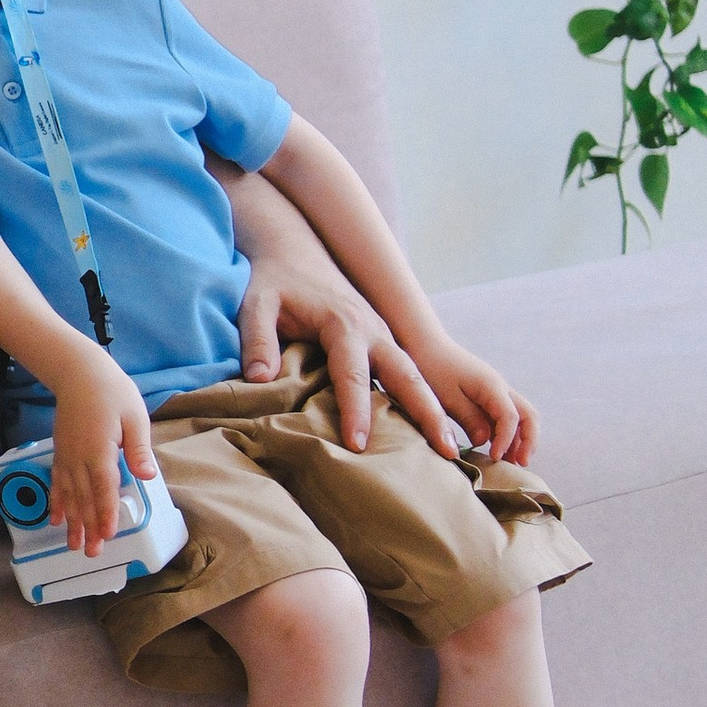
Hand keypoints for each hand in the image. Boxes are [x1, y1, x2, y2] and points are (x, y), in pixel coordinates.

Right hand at [49, 352, 156, 555]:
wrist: (79, 373)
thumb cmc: (112, 392)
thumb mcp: (134, 416)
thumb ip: (138, 449)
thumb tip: (147, 476)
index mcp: (100, 450)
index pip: (104, 488)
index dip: (106, 513)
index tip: (108, 535)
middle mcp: (79, 457)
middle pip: (84, 499)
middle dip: (88, 527)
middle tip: (91, 553)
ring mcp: (67, 456)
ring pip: (69, 496)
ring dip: (72, 522)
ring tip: (73, 546)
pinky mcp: (60, 453)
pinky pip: (57, 483)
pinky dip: (56, 503)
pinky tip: (56, 520)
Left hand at [235, 230, 464, 459]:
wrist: (294, 255)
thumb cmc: (274, 283)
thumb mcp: (256, 304)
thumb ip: (256, 340)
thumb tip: (260, 379)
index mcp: (343, 323)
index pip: (352, 374)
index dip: (355, 410)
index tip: (358, 445)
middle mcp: (372, 331)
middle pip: (406, 374)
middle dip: (426, 412)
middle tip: (445, 451)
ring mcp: (381, 337)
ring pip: (414, 376)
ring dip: (433, 410)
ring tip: (450, 451)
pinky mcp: (381, 344)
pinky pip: (404, 375)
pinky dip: (420, 401)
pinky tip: (428, 434)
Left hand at [402, 330, 534, 466]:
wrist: (425, 345)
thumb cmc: (432, 368)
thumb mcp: (446, 397)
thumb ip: (468, 419)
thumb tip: (485, 440)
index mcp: (491, 387)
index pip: (510, 418)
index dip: (506, 440)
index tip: (494, 458)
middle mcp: (500, 388)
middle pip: (529, 416)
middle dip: (529, 441)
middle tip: (519, 464)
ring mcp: (496, 391)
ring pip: (522, 417)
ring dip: (521, 439)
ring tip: (511, 462)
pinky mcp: (488, 396)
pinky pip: (507, 416)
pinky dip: (508, 434)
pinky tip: (497, 449)